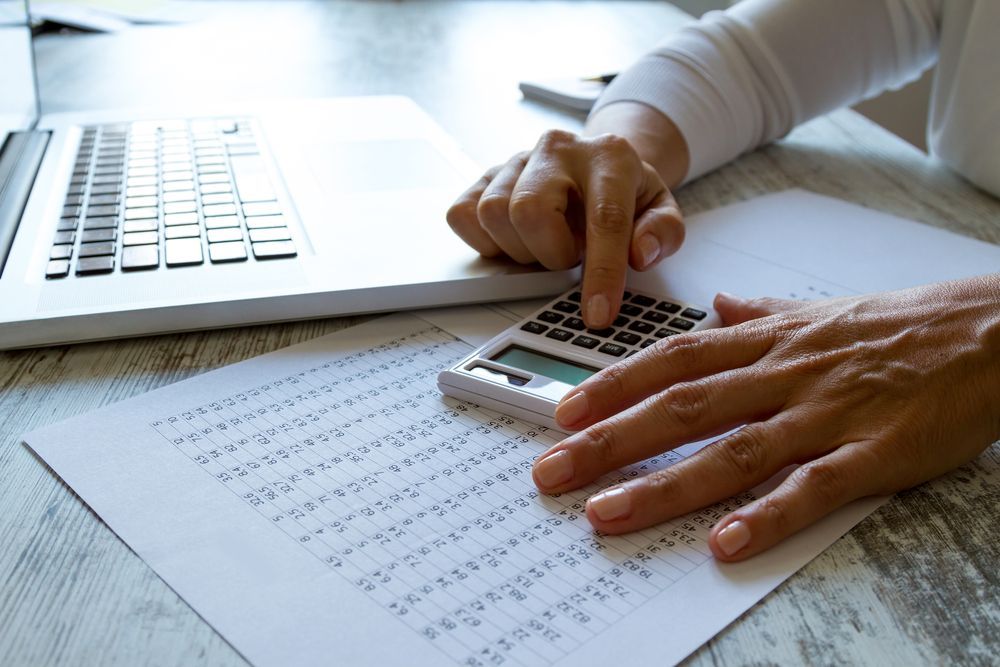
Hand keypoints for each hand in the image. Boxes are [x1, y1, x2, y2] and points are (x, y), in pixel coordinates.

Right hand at [446, 130, 684, 327]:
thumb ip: (663, 233)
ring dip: (519, 249)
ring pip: (492, 214)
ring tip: (546, 246)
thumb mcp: (659, 209)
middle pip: (529, 210)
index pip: (603, 218)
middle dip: (549, 253)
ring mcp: (516, 159)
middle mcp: (558, 149)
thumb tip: (639, 254)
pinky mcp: (484, 175)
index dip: (601, 272)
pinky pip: (463, 215)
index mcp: (609, 156)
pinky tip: (516, 241)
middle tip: (568, 257)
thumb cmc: (624, 192)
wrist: (595, 161)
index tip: (597, 313)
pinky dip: (486, 242)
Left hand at [530, 275, 999, 560]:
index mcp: (768, 341)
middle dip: (609, 441)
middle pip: (682, 407)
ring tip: (606, 513)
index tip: (563, 414)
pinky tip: (725, 543)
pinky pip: (813, 487)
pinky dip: (768, 515)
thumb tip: (718, 305)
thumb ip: (762, 312)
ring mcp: (826, 413)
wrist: (990, 331)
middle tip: (552, 472)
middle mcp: (784, 374)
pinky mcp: (873, 452)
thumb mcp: (819, 309)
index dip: (614, 386)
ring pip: (732, 449)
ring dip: (664, 483)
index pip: (673, 361)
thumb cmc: (900, 324)